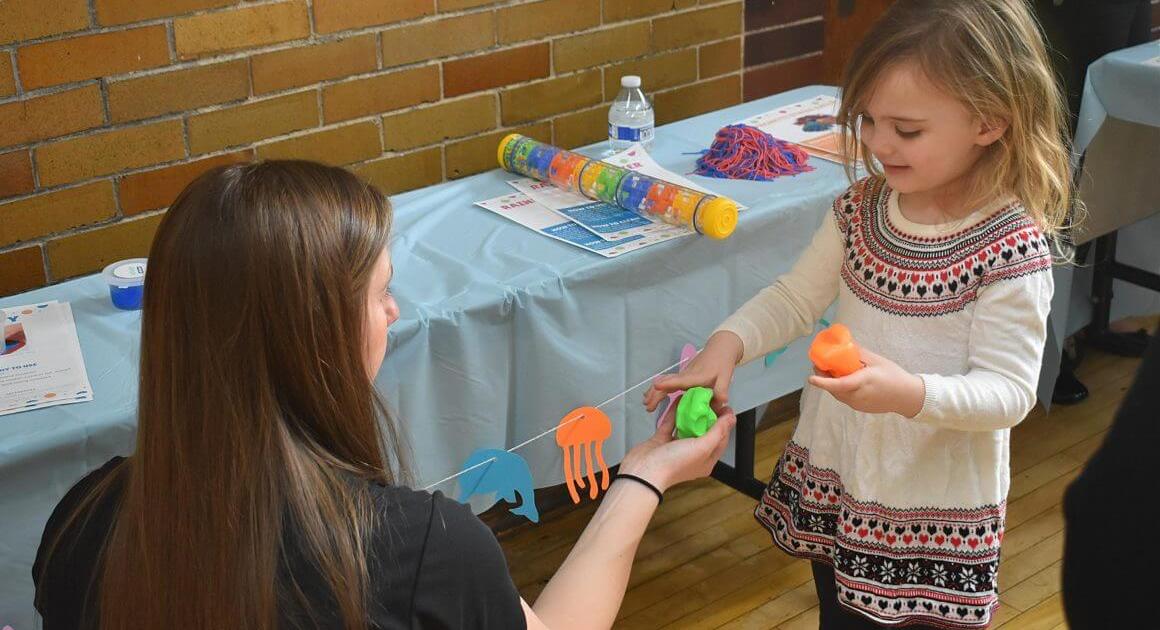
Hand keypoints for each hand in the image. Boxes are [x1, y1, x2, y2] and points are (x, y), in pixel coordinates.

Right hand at [618, 406, 736, 492]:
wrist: (644, 471)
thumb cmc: (674, 463)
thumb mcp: (702, 447)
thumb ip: (718, 431)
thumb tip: (731, 418)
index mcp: (706, 460)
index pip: (721, 439)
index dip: (724, 422)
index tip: (724, 406)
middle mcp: (693, 454)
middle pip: (704, 431)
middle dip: (707, 415)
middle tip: (710, 399)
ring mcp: (676, 447)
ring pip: (687, 426)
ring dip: (691, 412)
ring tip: (696, 397)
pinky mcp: (662, 441)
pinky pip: (671, 423)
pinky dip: (675, 412)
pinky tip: (678, 400)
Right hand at [643, 331, 742, 412]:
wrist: (720, 348)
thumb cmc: (722, 363)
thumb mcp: (726, 377)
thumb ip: (722, 390)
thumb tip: (720, 403)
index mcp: (697, 377)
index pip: (681, 380)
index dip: (669, 383)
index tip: (657, 386)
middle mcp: (686, 375)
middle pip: (667, 382)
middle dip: (656, 393)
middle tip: (648, 406)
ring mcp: (682, 374)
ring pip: (664, 381)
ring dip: (654, 391)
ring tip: (646, 403)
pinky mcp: (682, 375)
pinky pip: (667, 382)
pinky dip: (657, 388)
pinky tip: (651, 394)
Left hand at [808, 348, 924, 416]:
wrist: (907, 397)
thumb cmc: (894, 375)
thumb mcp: (877, 360)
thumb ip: (859, 353)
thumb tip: (843, 343)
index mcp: (863, 382)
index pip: (840, 384)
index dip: (824, 382)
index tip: (811, 378)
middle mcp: (858, 396)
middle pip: (834, 389)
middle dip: (823, 377)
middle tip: (819, 363)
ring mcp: (857, 404)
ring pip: (837, 394)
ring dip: (831, 383)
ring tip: (829, 369)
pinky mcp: (859, 408)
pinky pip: (844, 397)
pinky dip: (839, 388)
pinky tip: (842, 379)